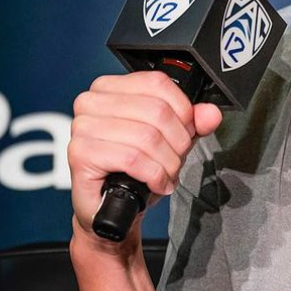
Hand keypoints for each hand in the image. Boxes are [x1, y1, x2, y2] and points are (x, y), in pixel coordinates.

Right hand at [68, 71, 222, 245]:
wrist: (109, 208)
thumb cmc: (133, 171)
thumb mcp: (169, 141)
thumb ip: (192, 123)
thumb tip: (210, 113)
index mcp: (110, 87)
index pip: (158, 83)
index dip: (183, 110)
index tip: (186, 132)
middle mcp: (91, 102)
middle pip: (156, 111)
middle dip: (177, 142)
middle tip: (176, 161)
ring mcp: (82, 126)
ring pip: (147, 137)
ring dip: (167, 163)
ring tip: (166, 175)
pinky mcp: (80, 153)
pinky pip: (133, 159)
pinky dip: (154, 175)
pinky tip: (154, 183)